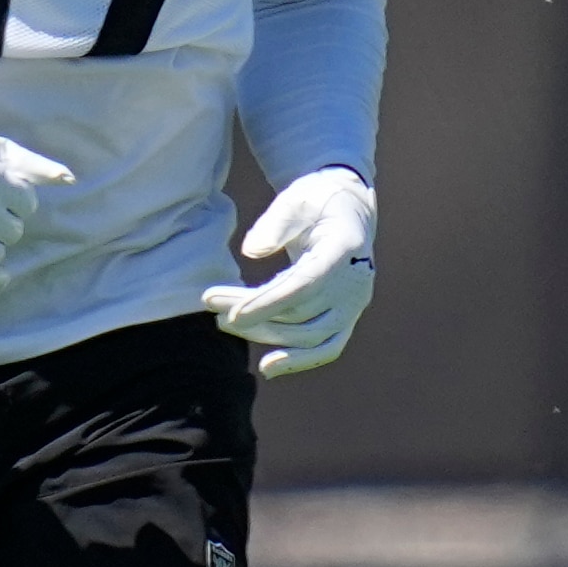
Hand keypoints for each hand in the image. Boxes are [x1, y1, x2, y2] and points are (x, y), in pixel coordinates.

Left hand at [202, 167, 374, 375]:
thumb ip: (275, 224)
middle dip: (254, 314)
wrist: (346, 212)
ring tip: (224, 322)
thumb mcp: (295, 199)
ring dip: (265, 335)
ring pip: (309, 336)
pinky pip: (326, 348)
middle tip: (211, 305)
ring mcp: (354, 305)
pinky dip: (298, 361)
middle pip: (301, 312)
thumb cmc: (315, 201)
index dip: (268, 303)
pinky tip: (267, 367)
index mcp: (344, 248)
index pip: (304, 284)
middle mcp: (356, 282)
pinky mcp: (347, 318)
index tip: (232, 313)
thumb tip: (251, 251)